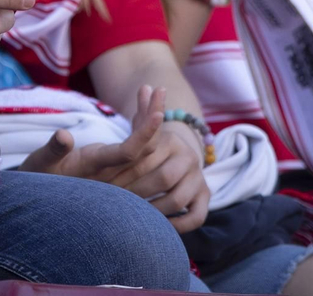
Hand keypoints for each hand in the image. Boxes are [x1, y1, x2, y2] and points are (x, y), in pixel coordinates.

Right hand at [18, 90, 165, 178]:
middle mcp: (111, 173)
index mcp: (94, 168)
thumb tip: (63, 136)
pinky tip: (142, 106)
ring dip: (149, 117)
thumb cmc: (38, 177)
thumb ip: (53, 150)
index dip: (145, 134)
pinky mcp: (114, 167)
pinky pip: (136, 147)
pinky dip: (141, 125)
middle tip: (160, 89)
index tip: (159, 113)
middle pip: (144, 148)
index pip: (128, 153)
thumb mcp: (40, 163)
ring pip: (144, 147)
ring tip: (154, 90)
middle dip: (153, 115)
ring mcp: (115, 171)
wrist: (42, 201)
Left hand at [105, 87, 210, 232]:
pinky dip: (177, 224)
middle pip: (162, 179)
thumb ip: (142, 111)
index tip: (107, 184)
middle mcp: (189, 157)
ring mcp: (199, 178)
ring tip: (133, 217)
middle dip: (137, 193)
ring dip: (154, 210)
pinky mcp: (205, 197)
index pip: (147, 155)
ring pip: (177, 199)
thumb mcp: (142, 128)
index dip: (126, 171)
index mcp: (171, 140)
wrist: (178, 160)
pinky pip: (195, 217)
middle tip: (117, 205)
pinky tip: (158, 226)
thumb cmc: (150, 148)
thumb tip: (145, 86)